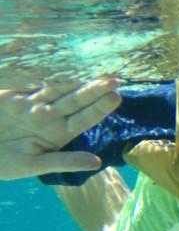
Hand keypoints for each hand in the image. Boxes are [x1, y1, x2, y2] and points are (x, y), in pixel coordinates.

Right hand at [0, 77, 120, 179]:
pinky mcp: (13, 95)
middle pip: (75, 100)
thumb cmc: (4, 163)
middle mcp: (50, 116)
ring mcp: (32, 103)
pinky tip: (62, 66)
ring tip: (94, 71)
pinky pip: (31, 83)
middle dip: (94, 89)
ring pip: (57, 88)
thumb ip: (64, 162)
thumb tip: (97, 163)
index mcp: (58, 133)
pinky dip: (44, 75)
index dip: (99, 108)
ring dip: (74, 80)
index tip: (116, 96)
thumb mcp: (33, 165)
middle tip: (115, 79)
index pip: (83, 119)